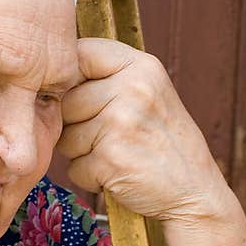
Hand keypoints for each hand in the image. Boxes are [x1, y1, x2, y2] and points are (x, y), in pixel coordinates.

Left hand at [57, 38, 234, 226]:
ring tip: (118, 156)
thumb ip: (108, 80)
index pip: (80, 54)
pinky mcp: (110, 159)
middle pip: (65, 101)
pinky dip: (90, 178)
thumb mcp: (149, 95)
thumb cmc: (164, 145)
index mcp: (141, 67)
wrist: (195, 192)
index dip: (70, 80)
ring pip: (65, 138)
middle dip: (75, 126)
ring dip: (82, 155)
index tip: (85, 100)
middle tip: (111, 138)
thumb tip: (50, 77)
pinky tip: (119, 174)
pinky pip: (74, 168)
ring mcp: (120, 123)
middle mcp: (132, 88)